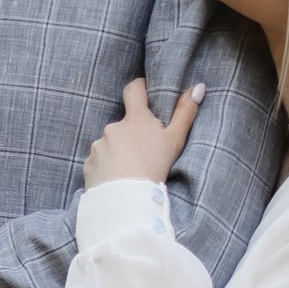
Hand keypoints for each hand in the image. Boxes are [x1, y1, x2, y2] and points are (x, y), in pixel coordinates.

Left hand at [82, 76, 203, 190]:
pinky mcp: (89, 164)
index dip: (140, 88)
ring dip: (119, 152)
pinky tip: (118, 180)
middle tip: (145, 152)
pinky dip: (107, 167)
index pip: (133, 90)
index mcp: (135, 119)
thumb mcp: (175, 140)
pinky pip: (99, 161)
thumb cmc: (155, 168)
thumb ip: (186, 112)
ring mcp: (99, 146)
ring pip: (111, 144)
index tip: (146, 92)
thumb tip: (198, 87)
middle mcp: (113, 128)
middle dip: (132, 134)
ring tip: (131, 171)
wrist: (127, 200)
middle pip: (124, 125)